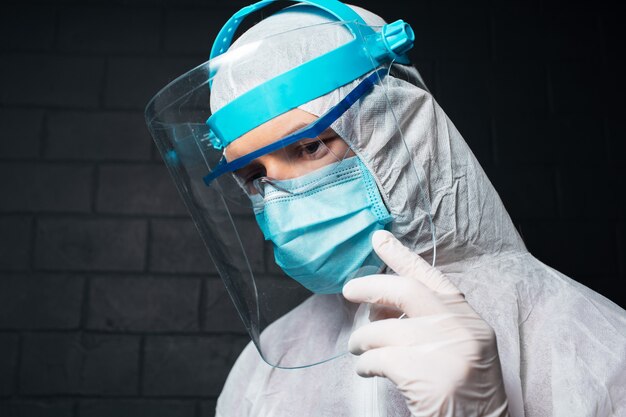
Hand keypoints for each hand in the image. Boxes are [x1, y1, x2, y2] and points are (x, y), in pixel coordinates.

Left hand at [342, 230, 508, 416]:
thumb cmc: (464, 392)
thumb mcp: (461, 348)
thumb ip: (433, 322)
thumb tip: (382, 306)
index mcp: (469, 321)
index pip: (432, 278)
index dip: (402, 256)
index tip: (379, 239)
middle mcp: (459, 329)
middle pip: (405, 291)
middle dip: (371, 287)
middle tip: (349, 290)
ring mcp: (442, 350)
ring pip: (383, 330)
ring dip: (362, 339)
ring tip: (357, 349)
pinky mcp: (423, 373)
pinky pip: (377, 357)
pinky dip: (364, 363)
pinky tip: (365, 370)